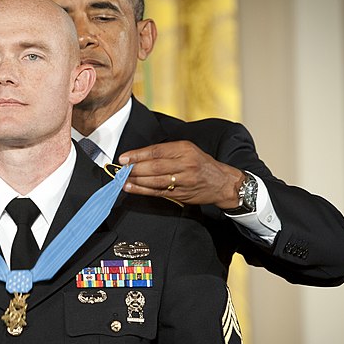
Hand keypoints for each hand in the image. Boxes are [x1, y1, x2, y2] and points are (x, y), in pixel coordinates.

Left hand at [117, 140, 243, 208]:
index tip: (124, 157)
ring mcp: (184, 180)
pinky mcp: (181, 194)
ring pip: (155, 181)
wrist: (222, 183)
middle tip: (121, 169)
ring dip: (136, 180)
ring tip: (122, 179)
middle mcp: (185, 164)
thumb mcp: (187, 150)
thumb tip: (139, 155)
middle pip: (155, 166)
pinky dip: (142, 190)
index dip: (138, 155)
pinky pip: (158, 192)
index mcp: (185, 149)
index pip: (157, 151)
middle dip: (135, 168)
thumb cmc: (201, 164)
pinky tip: (131, 188)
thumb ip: (166, 151)